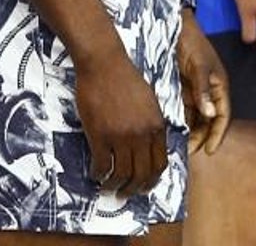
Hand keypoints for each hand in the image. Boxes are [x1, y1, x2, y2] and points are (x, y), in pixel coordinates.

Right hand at [71, 46, 168, 197]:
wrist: (104, 62)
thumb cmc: (125, 78)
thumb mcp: (149, 102)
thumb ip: (152, 124)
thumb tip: (150, 147)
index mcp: (157, 127)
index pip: (159, 164)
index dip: (151, 180)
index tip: (144, 185)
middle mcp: (142, 135)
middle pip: (142, 174)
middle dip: (134, 189)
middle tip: (125, 193)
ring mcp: (120, 136)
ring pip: (121, 174)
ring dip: (115, 186)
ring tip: (108, 188)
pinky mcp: (100, 135)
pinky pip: (101, 164)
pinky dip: (99, 174)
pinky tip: (96, 174)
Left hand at [176, 11, 229, 156]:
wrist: (175, 26)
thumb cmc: (192, 42)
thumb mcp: (200, 65)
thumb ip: (203, 89)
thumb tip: (209, 113)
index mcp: (219, 87)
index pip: (222, 116)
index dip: (217, 134)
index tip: (209, 151)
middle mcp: (209, 92)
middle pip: (208, 121)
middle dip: (201, 137)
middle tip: (188, 150)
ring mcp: (194, 91)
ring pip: (194, 118)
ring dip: (189, 131)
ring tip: (178, 144)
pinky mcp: (181, 89)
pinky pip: (182, 109)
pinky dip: (179, 121)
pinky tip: (171, 130)